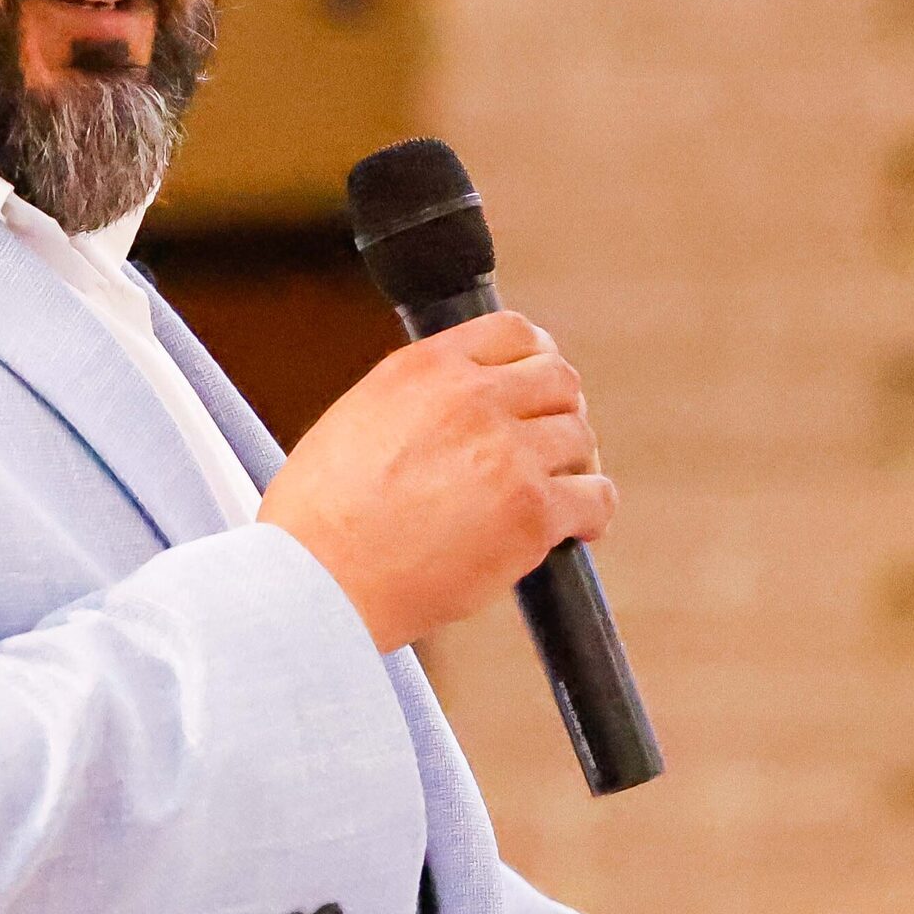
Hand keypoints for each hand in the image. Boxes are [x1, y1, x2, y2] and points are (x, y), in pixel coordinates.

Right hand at [257, 310, 615, 652]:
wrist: (317, 583)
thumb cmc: (319, 519)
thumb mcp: (358, 418)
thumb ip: (418, 398)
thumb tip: (460, 404)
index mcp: (426, 367)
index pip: (513, 330)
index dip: (535, 358)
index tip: (537, 388)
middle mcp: (472, 397)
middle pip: (559, 379)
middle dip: (559, 411)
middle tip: (549, 448)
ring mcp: (508, 453)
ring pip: (580, 437)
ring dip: (574, 465)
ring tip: (557, 493)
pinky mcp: (532, 511)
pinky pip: (595, 497)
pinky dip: (592, 511)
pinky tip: (576, 528)